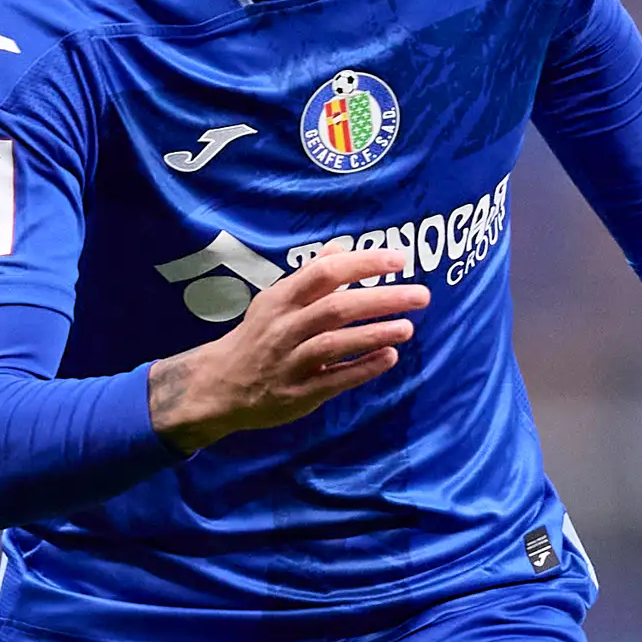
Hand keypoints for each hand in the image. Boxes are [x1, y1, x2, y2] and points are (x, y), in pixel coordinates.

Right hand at [149, 248, 428, 451]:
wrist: (220, 385)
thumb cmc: (257, 337)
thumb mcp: (276, 301)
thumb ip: (310, 277)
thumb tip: (340, 248)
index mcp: (282, 300)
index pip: (325, 273)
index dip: (363, 263)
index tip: (399, 258)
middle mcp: (285, 328)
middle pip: (337, 308)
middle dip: (382, 299)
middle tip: (421, 295)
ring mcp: (291, 362)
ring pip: (335, 344)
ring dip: (374, 334)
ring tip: (408, 327)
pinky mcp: (298, 393)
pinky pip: (334, 379)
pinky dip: (363, 368)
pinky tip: (390, 357)